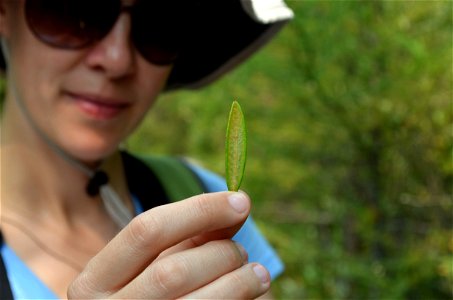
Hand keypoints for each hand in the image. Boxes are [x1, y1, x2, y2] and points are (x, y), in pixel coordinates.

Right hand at [67, 192, 270, 298]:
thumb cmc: (150, 293)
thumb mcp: (157, 262)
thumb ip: (191, 234)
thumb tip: (237, 205)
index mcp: (95, 281)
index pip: (146, 230)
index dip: (199, 210)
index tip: (240, 200)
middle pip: (174, 271)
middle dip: (220, 253)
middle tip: (241, 251)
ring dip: (239, 281)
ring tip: (256, 274)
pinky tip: (249, 292)